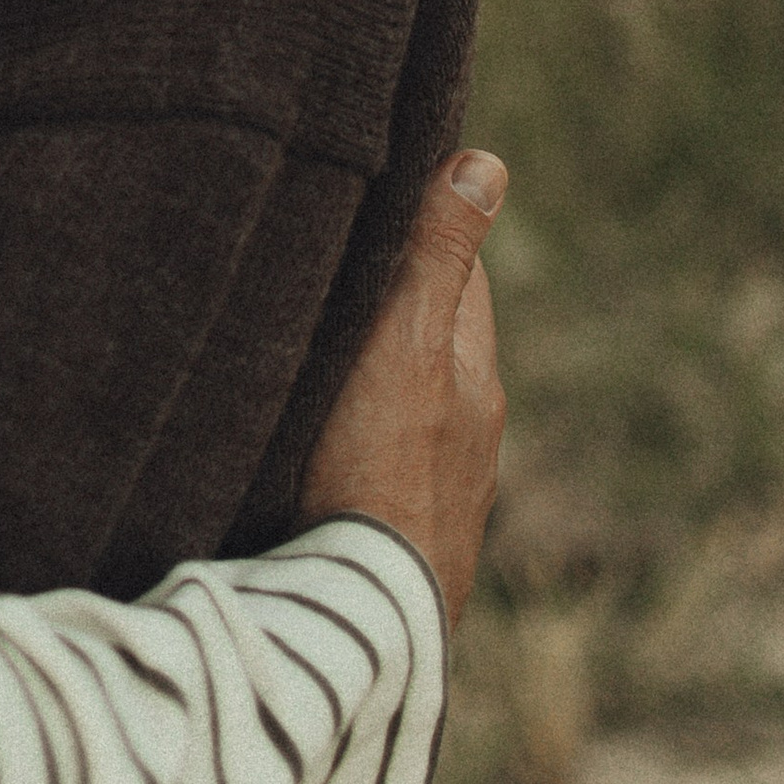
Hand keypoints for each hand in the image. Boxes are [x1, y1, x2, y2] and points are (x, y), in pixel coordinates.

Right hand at [298, 152, 506, 625]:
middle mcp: (466, 432)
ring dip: (360, 381)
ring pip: (397, 407)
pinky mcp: (395, 538)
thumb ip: (436, 258)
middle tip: (316, 274)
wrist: (365, 619)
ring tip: (297, 356)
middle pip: (425, 342)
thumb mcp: (404, 344)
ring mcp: (433, 490)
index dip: (414, 235)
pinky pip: (371, 463)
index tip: (365, 202)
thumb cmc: (379, 471)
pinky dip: (345, 440)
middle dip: (383, 309)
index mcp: (472, 374)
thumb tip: (486, 163)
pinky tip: (301, 447)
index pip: (455, 277)